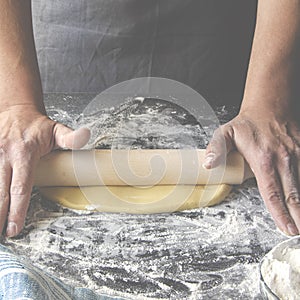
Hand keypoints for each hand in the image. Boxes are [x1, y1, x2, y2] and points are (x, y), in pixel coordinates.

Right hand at [0, 105, 89, 236]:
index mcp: (24, 153)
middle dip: (0, 215)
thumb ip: (71, 137)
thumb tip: (87, 135)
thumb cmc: (37, 125)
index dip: (18, 209)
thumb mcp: (57, 130)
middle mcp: (4, 156)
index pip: (21, 186)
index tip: (15, 228)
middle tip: (2, 236)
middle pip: (0, 192)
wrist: (14, 110)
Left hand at [204, 109, 299, 235]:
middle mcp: (284, 159)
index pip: (271, 192)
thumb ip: (215, 149)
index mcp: (262, 159)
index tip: (286, 228)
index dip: (279, 213)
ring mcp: (298, 154)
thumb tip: (208, 165)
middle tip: (297, 233)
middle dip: (297, 216)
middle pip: (292, 195)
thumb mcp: (224, 133)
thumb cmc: (246, 124)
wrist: (269, 107)